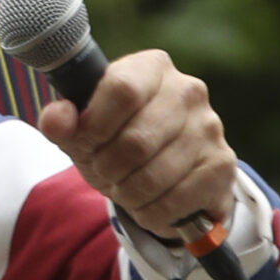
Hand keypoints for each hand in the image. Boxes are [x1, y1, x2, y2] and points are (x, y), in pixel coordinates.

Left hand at [36, 49, 237, 231]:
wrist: (165, 176)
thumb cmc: (115, 143)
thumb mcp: (82, 132)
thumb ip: (61, 123)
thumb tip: (57, 119)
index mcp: (150, 68)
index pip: (121, 90)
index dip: (95, 125)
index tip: (86, 142)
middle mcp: (187, 90)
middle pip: (135, 141)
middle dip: (108, 168)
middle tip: (105, 171)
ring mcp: (209, 127)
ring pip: (153, 176)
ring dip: (128, 193)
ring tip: (126, 188)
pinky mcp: (222, 164)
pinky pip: (175, 200)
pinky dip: (151, 212)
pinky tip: (149, 202)